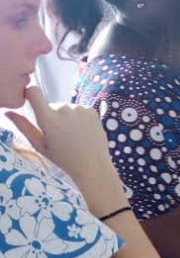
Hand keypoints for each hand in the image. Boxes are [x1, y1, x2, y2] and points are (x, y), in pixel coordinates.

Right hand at [6, 87, 124, 209]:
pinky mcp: (91, 110)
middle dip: (53, 116)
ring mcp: (79, 108)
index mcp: (48, 119)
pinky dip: (79, 118)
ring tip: (73, 136)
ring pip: (67, 108)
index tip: (31, 101)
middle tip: (60, 135)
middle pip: (52, 105)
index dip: (30, 94)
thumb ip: (24, 127)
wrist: (92, 165)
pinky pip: (80, 110)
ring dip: (67, 118)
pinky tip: (83, 132)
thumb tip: (9, 112)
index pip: (34, 92)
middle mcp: (63, 110)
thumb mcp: (40, 145)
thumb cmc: (63, 158)